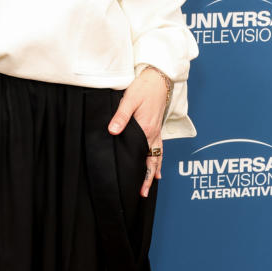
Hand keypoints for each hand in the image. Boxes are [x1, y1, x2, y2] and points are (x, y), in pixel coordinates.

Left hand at [107, 67, 167, 196]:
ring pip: (157, 154)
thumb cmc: (143, 88)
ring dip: (154, 169)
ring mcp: (156, 130)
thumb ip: (120, 116)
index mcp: (147, 130)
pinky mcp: (156, 125)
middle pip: (153, 161)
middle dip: (148, 178)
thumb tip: (112, 131)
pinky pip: (158, 146)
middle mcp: (154, 133)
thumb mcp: (129, 100)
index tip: (138, 188)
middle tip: (144, 193)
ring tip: (153, 182)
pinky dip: (157, 157)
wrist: (158, 77)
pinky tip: (155, 160)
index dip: (142, 174)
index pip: (145, 158)